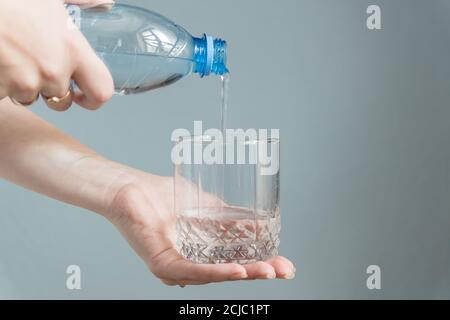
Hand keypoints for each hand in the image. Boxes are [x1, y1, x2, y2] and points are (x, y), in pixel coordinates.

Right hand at [0, 0, 113, 109]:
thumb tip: (107, 2)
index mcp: (71, 49)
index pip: (101, 90)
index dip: (94, 98)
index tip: (84, 95)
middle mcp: (53, 71)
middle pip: (62, 99)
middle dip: (53, 90)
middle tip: (36, 64)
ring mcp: (24, 83)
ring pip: (31, 98)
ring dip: (24, 84)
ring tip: (11, 54)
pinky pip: (6, 94)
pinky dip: (2, 83)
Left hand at [105, 173, 295, 285]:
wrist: (132, 187)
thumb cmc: (164, 196)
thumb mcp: (207, 207)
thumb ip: (230, 218)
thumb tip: (260, 223)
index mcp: (202, 254)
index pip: (236, 264)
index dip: (263, 265)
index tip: (287, 264)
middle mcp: (190, 266)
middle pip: (230, 274)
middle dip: (261, 273)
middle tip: (285, 270)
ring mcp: (176, 268)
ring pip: (215, 276)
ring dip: (244, 273)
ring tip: (268, 270)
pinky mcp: (162, 265)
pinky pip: (193, 272)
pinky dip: (217, 273)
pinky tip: (238, 270)